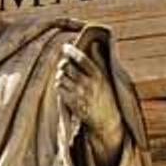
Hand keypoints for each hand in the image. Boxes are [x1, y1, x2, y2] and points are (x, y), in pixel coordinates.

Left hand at [57, 43, 123, 165]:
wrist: (106, 120)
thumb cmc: (106, 97)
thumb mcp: (106, 78)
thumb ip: (99, 61)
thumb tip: (94, 45)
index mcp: (98, 75)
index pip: (81, 59)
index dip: (71, 51)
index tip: (65, 47)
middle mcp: (88, 84)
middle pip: (67, 67)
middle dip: (63, 63)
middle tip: (64, 64)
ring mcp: (79, 94)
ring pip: (61, 77)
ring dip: (60, 74)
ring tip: (64, 76)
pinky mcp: (72, 103)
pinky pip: (59, 88)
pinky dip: (59, 85)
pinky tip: (63, 86)